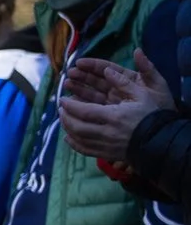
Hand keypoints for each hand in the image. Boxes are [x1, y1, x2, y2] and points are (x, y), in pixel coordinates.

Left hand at [62, 51, 176, 163]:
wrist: (162, 139)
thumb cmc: (152, 115)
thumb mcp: (142, 94)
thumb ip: (123, 82)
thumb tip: (107, 70)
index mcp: (115, 116)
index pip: (85, 111)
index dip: (70, 106)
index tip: (62, 99)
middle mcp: (108, 133)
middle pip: (77, 127)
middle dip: (65, 117)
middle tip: (61, 108)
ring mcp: (107, 145)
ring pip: (79, 139)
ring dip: (67, 129)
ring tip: (63, 119)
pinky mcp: (108, 154)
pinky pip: (86, 151)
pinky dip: (74, 144)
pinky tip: (68, 138)